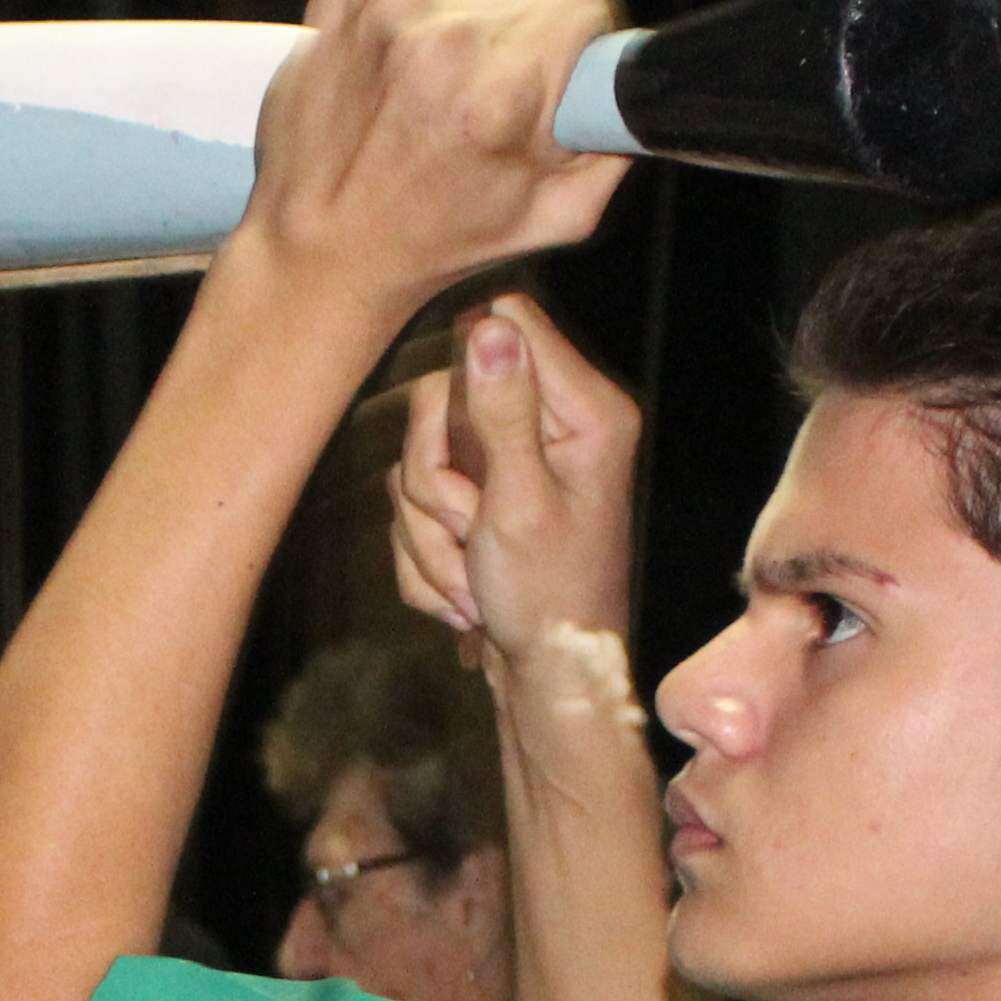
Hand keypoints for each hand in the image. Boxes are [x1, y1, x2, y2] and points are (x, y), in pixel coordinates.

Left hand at [243, 0, 633, 312]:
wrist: (319, 251)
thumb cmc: (431, 244)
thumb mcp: (555, 221)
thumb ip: (613, 153)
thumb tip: (634, 101)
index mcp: (502, 93)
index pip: (584, 3)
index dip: (582, 40)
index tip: (564, 68)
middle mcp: (444, 42)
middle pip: (523, 2)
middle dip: (518, 51)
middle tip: (483, 113)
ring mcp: (388, 15)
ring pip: (463, 1)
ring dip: (454, 46)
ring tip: (422, 111)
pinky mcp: (345, 3)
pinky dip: (399, 33)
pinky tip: (386, 86)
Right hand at [389, 294, 642, 663]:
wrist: (549, 678)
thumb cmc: (550, 599)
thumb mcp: (519, 503)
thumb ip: (502, 411)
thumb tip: (488, 324)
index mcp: (585, 410)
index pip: (507, 321)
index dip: (463, 372)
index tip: (463, 445)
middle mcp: (551, 422)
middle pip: (441, 392)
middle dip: (435, 476)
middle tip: (470, 528)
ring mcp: (509, 461)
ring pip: (418, 457)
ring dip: (429, 529)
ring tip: (472, 575)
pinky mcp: (480, 496)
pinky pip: (416, 501)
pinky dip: (429, 554)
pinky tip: (466, 589)